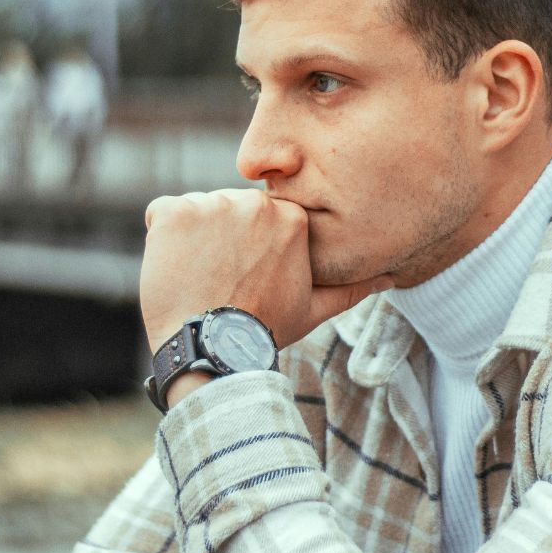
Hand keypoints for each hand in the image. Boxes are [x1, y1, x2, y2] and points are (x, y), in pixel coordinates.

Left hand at [140, 189, 391, 383]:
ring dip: (192, 240)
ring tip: (199, 279)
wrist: (214, 349)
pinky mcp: (173, 212)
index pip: (259, 218)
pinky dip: (160, 238)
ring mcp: (211, 205)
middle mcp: (253, 202)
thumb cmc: (263, 329)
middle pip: (227, 211)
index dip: (248, 248)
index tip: (242, 276)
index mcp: (289, 218)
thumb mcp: (314, 309)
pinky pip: (160, 214)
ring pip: (196, 213)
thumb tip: (391, 278)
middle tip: (220, 281)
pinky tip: (174, 269)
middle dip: (221, 240)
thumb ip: (350, 288)